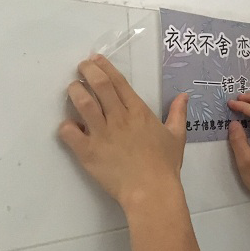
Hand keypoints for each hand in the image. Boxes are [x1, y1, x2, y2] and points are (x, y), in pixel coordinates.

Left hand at [58, 54, 188, 208]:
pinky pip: (69, 132)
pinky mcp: (88, 152)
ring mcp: (102, 134)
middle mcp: (119, 118)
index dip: (105, 67)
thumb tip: (183, 96)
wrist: (151, 191)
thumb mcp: (177, 136)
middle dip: (87, 71)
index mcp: (139, 112)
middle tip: (81, 67)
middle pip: (99, 85)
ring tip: (72, 88)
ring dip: (74, 92)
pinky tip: (69, 125)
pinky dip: (66, 126)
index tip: (95, 59)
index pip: (118, 82)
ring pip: (82, 103)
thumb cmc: (165, 164)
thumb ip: (178, 113)